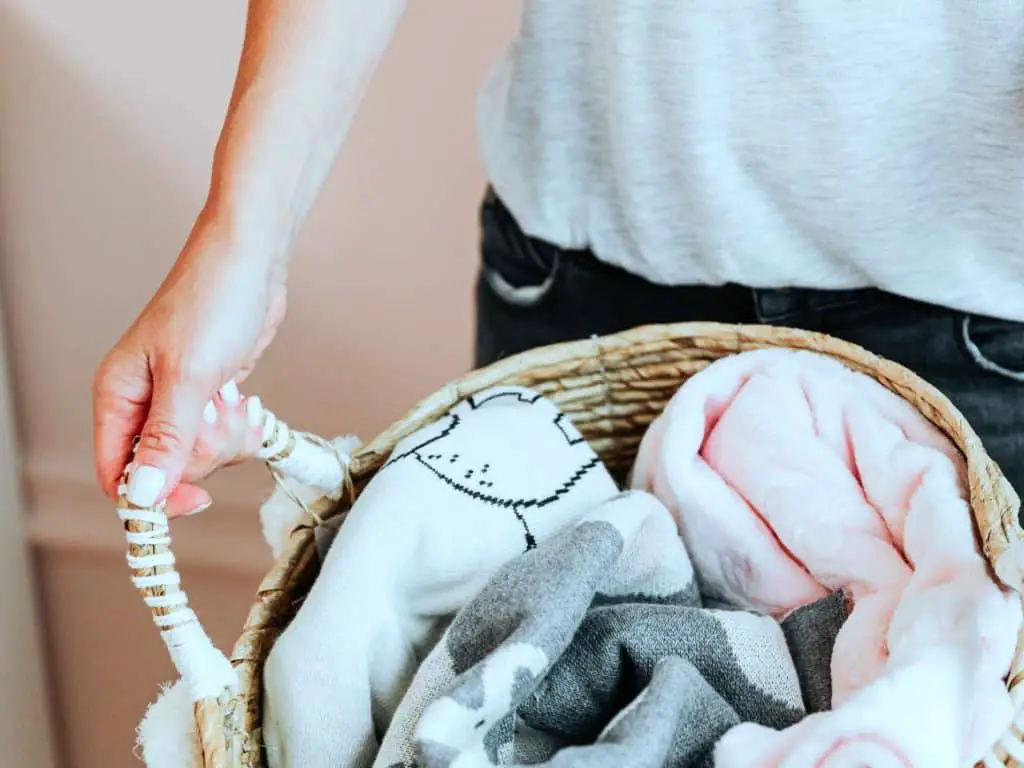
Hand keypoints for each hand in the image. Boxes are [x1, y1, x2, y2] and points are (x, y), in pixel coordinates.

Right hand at [93, 216, 286, 517]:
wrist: (252, 264)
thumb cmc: (212, 300)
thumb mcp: (188, 376)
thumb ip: (167, 439)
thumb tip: (144, 493)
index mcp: (118, 397)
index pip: (118, 474)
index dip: (154, 497)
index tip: (197, 498)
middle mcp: (144, 405)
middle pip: (168, 471)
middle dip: (205, 451)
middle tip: (218, 412)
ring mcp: (180, 403)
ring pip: (201, 458)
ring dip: (227, 437)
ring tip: (232, 397)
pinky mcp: (212, 399)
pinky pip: (225, 440)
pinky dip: (241, 429)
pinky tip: (245, 401)